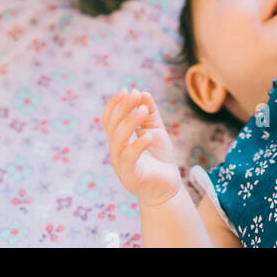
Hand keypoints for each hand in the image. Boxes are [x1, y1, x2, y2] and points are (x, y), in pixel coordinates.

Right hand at [102, 88, 181, 207]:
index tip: (126, 90)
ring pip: (118, 140)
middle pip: (112, 126)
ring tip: (143, 110)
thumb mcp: (155, 129)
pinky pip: (129, 159)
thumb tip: (142, 92)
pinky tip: (148, 135)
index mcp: (119, 138)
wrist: (167, 186)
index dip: (114, 104)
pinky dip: (137, 145)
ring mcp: (121, 163)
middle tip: (135, 95)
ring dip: (129, 122)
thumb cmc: (158, 156)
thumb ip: (149, 112)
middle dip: (122, 108)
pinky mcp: (130, 176)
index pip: (109, 119)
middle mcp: (116, 150)